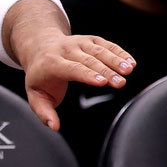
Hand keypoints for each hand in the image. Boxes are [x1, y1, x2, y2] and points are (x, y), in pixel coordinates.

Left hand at [19, 32, 134, 129]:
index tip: (102, 82)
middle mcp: (65, 50)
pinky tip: (130, 62)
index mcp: (51, 64)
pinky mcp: (89, 40)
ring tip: (129, 70)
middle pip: (88, 60)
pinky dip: (119, 52)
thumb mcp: (35, 96)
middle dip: (106, 71)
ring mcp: (78, 43)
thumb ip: (44, 112)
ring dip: (115, 60)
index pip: (71, 69)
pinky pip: (106, 44)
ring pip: (99, 50)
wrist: (39, 48)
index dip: (87, 75)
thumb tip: (54, 127)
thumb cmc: (40, 77)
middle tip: (121, 83)